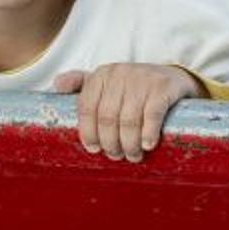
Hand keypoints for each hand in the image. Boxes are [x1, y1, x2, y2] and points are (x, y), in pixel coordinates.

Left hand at [54, 63, 200, 162]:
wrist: (172, 77)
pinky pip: (152, 114)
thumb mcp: (106, 82)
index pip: (86, 107)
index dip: (88, 132)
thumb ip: (80, 83)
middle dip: (110, 143)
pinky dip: (148, 133)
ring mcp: (142, 79)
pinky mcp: (163, 87)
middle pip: (107, 117)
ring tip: (132, 156)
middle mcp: (119, 73)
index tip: (94, 150)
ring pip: (128, 120)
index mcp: (101, 75)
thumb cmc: (133, 87)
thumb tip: (55, 85)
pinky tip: (147, 145)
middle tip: (116, 156)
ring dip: (129, 144)